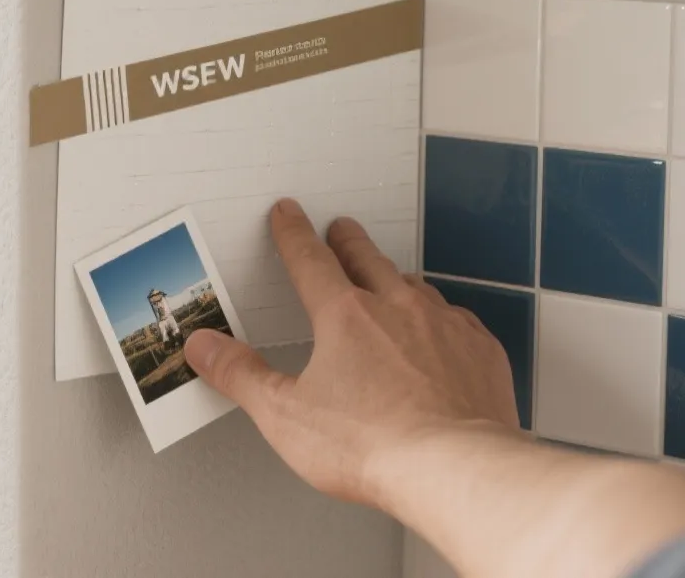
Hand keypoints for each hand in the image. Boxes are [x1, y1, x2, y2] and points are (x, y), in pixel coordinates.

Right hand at [185, 198, 520, 509]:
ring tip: (389, 280)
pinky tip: (440, 332)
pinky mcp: (480, 351)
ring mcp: (444, 326)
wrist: (455, 468)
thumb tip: (205, 348)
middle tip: (341, 229)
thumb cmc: (374, 446)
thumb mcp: (285, 416)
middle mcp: (397, 308)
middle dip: (348, 241)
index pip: (310, 259)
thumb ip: (241, 376)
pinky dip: (442, 318)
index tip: (288, 215)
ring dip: (396, 278)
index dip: (293, 234)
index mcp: (345, 316)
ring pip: (415, 286)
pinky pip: (458, 319)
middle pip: (367, 259)